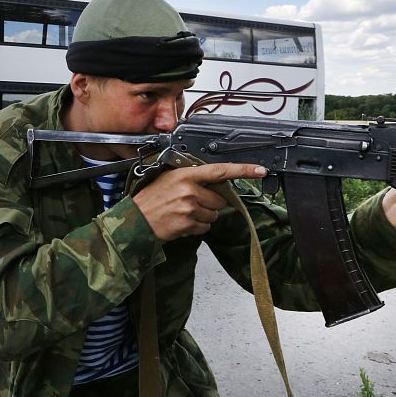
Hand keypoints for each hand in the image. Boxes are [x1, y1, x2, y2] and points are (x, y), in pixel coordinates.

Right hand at [133, 163, 266, 241]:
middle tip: (191, 202)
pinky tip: (182, 222)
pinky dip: (197, 227)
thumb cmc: (150, 199)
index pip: (220, 170)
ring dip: (203, 216)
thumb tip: (214, 182)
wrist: (135, 221)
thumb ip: (190, 177)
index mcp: (185, 175)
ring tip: (183, 213)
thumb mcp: (168, 178)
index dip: (243, 170)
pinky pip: (205, 227)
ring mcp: (190, 209)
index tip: (260, 170)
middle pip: (220, 199)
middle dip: (211, 203)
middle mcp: (189, 190)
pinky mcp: (189, 225)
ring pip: (214, 215)